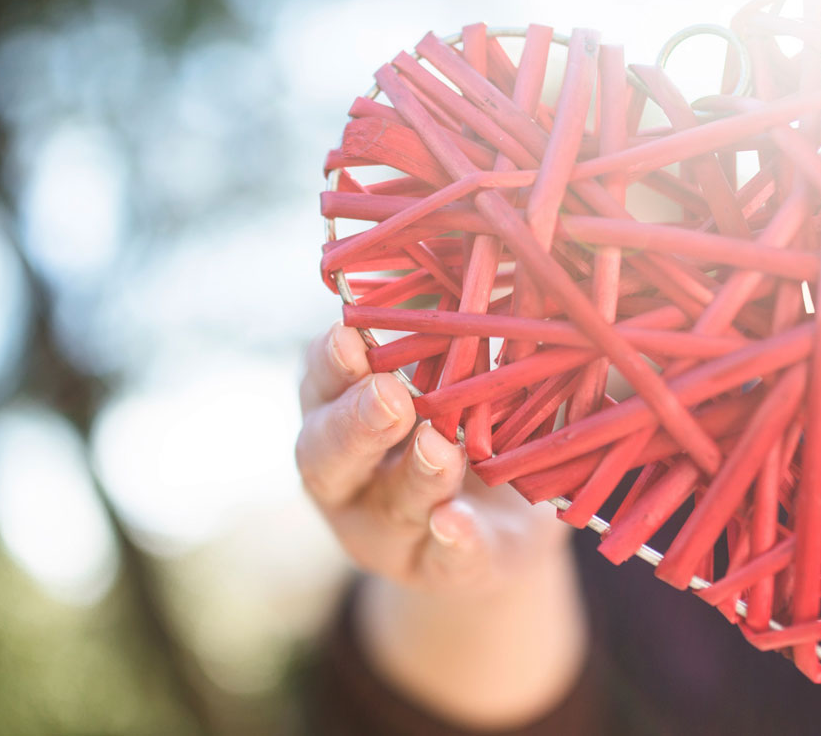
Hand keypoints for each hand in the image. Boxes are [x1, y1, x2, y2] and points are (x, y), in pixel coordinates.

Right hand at [296, 323, 584, 728]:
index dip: (330, 364)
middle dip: (357, 423)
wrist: (501, 529)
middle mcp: (347, 477)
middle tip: (390, 396)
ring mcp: (386, 533)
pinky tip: (455, 525)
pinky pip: (441, 562)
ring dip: (413, 475)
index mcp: (337, 412)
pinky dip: (450, 543)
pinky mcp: (441, 573)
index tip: (349, 336)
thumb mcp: (455, 378)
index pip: (319, 384)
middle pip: (328, 454)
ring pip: (388, 506)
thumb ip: (451, 337)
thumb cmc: (469, 423)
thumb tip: (486, 248)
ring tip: (439, 449)